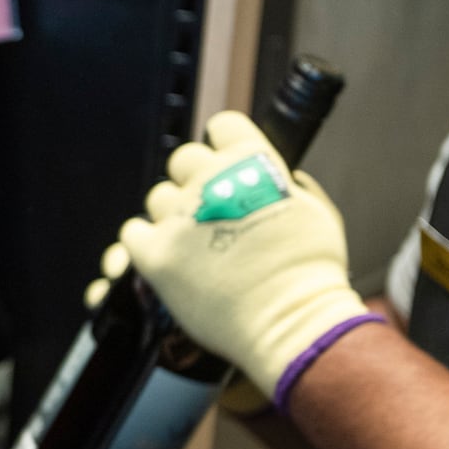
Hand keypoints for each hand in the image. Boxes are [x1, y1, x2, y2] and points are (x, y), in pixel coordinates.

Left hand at [118, 111, 375, 405]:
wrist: (291, 323)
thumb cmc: (308, 273)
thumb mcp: (316, 210)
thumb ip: (288, 183)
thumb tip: (275, 172)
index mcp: (252, 163)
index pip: (223, 125)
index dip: (224, 144)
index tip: (226, 163)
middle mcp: (210, 182)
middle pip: (184, 160)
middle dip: (196, 180)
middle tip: (212, 211)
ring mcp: (179, 218)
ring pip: (159, 199)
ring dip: (174, 215)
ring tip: (197, 244)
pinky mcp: (155, 254)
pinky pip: (133, 233)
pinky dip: (146, 243)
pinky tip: (167, 256)